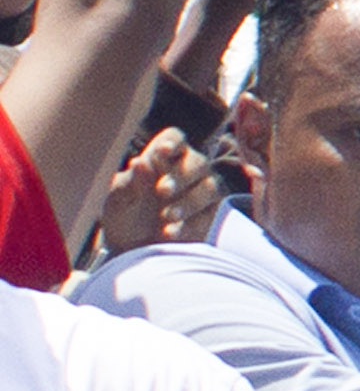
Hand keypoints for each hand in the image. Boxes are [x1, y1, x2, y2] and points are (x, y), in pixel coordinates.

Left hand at [94, 128, 226, 254]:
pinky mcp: (209, 214)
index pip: (174, 139)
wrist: (131, 251)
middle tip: (161, 191)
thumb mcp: (119, 200)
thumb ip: (130, 182)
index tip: (162, 151)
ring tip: (165, 218)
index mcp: (163, 158)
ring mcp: (203, 190)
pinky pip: (208, 215)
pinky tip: (170, 233)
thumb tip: (139, 161)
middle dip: (181, 176)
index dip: (172, 142)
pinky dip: (189, 224)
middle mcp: (189, 169)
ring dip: (187, 203)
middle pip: (197, 162)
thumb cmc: (124, 215)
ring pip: (209, 187)